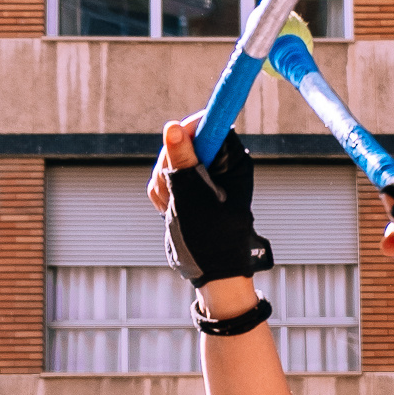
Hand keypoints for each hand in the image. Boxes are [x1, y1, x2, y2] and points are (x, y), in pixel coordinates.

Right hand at [148, 120, 272, 286]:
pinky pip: (162, 179)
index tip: (175, 146)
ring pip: (167, 162)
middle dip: (169, 167)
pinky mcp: (186, 186)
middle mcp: (218, 164)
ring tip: (175, 208)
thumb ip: (182, 161)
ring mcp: (201, 175)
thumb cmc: (211, 236)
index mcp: (232, 161)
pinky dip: (162, 196)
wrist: (209, 269)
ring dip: (164, 185)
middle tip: (174, 192)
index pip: (208, 125)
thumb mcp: (193, 196)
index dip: (187, 132)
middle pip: (181, 141)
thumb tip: (174, 126)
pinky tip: (171, 212)